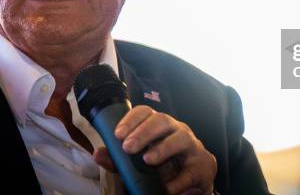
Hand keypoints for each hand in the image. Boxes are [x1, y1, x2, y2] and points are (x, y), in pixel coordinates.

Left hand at [93, 105, 216, 194]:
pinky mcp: (202, 166)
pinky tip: (167, 187)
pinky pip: (190, 171)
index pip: (146, 112)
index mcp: (160, 126)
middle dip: (144, 132)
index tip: (118, 134)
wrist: (194, 180)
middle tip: (128, 147)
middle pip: (162, 120)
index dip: (131, 119)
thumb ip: (119, 159)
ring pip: (180, 137)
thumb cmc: (165, 166)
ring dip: (163, 148)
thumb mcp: (139, 163)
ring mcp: (191, 145)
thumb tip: (98, 154)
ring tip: (148, 160)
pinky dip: (178, 181)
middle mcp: (176, 129)